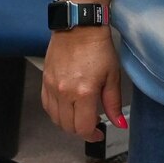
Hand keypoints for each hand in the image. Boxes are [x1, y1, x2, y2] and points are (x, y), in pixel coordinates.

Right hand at [41, 26, 123, 141]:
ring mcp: (52, 87)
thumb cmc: (98, 48)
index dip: (93, 135)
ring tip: (80, 115)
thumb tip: (118, 124)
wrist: (79, 27)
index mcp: (84, 93)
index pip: (84, 127)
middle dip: (81, 130)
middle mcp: (65, 93)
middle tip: (92, 124)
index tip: (99, 133)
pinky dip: (56, 112)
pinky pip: (47, 105)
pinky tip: (66, 108)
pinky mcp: (45, 80)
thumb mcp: (112, 76)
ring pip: (56, 119)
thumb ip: (113, 103)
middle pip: (68, 126)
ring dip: (68, 123)